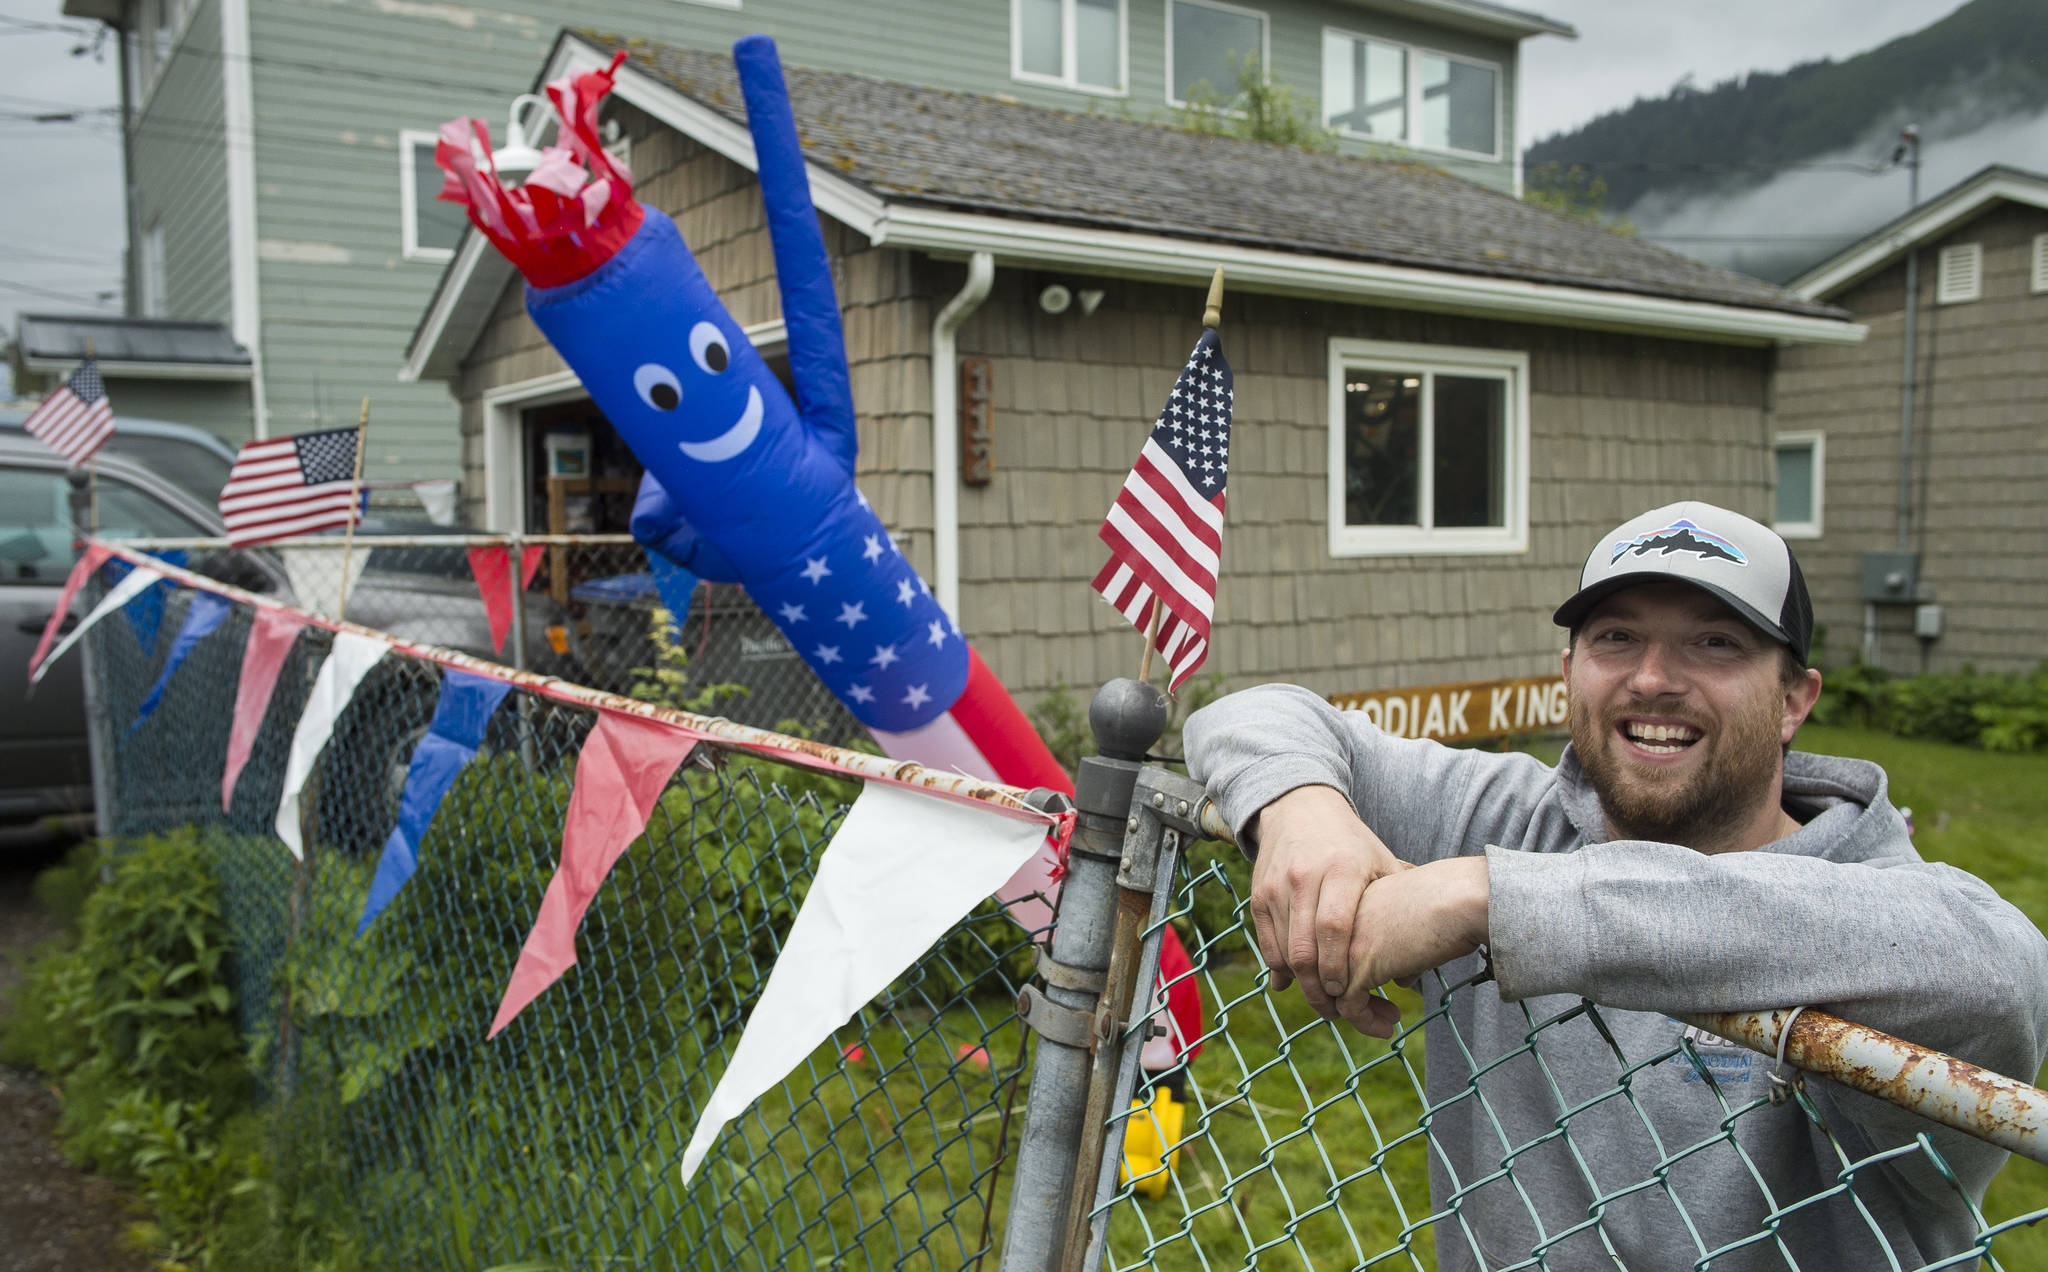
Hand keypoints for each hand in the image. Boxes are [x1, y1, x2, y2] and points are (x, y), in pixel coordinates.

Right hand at [1246, 785, 1410, 1025]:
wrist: (1301, 807)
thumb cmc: (1351, 844)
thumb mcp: (1381, 864)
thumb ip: (1399, 912)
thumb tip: (1412, 978)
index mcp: (1343, 869)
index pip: (1335, 926)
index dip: (1337, 965)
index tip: (1345, 992)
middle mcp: (1305, 877)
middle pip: (1304, 946)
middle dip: (1316, 987)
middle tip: (1333, 1010)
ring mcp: (1277, 885)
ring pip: (1282, 949)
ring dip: (1299, 982)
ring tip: (1320, 1000)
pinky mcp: (1258, 893)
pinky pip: (1265, 942)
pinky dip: (1279, 966)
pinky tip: (1295, 980)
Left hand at [1339, 857, 1489, 1037]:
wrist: (1459, 899)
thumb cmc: (1449, 905)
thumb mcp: (1412, 923)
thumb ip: (1398, 947)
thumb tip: (1400, 977)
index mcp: (1347, 904)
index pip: (1330, 946)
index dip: (1347, 972)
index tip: (1378, 988)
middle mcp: (1337, 922)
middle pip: (1324, 969)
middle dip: (1347, 996)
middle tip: (1379, 1012)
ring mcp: (1343, 944)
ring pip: (1331, 992)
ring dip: (1358, 1015)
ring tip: (1387, 1024)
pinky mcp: (1359, 967)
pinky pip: (1349, 1007)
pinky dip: (1366, 1023)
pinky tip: (1389, 1027)